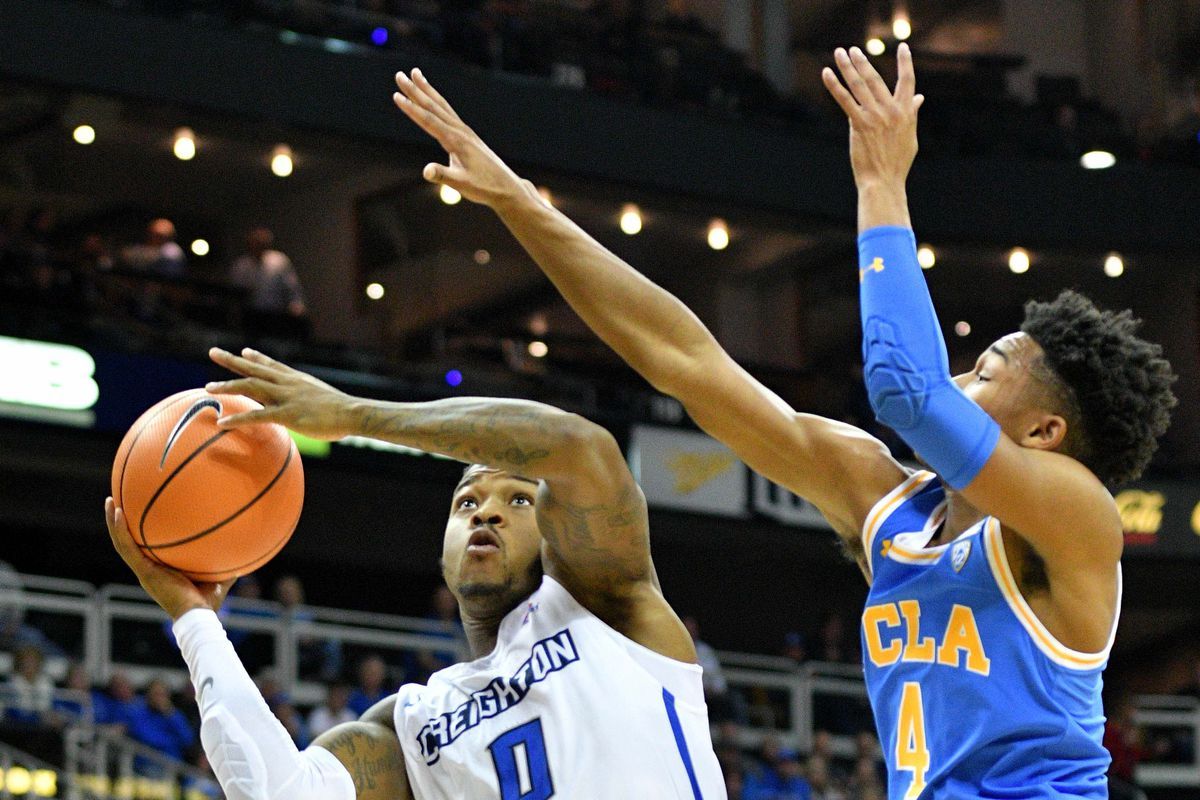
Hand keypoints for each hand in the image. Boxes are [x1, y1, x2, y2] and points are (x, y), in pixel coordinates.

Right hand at [105, 497, 233, 619]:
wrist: (198, 616)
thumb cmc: (208, 601)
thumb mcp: (217, 575)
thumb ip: (225, 560)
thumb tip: (242, 543)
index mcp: (159, 570)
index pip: (144, 548)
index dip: (138, 534)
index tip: (137, 515)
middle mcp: (147, 569)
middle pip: (128, 542)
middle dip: (120, 523)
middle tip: (115, 502)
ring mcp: (143, 570)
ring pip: (121, 542)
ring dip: (113, 522)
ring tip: (109, 500)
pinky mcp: (144, 571)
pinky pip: (127, 548)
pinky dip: (120, 531)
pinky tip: (117, 512)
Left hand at [206, 347, 356, 439]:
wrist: (353, 412)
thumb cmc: (343, 411)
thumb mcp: (323, 399)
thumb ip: (310, 399)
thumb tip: (306, 407)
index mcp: (297, 380)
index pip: (273, 365)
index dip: (257, 357)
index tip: (244, 351)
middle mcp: (288, 384)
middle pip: (255, 368)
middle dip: (232, 360)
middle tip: (213, 352)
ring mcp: (286, 397)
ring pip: (250, 386)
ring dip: (227, 386)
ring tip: (208, 388)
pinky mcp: (287, 414)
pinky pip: (256, 415)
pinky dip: (238, 419)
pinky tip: (222, 422)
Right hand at [392, 68, 533, 209]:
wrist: (506, 187)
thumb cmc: (484, 187)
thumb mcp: (461, 184)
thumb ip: (443, 176)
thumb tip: (426, 171)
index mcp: (456, 141)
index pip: (429, 120)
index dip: (411, 108)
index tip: (396, 95)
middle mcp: (460, 131)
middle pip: (434, 106)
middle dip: (415, 90)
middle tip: (400, 75)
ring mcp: (465, 131)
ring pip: (442, 105)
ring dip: (427, 90)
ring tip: (416, 73)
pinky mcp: (467, 135)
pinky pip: (449, 113)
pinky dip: (438, 101)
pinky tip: (433, 98)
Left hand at [821, 43, 924, 188]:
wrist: (884, 182)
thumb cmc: (896, 163)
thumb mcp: (909, 137)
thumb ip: (912, 114)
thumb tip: (919, 98)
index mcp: (906, 112)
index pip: (908, 81)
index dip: (905, 63)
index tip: (903, 47)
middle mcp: (892, 111)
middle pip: (876, 78)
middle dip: (863, 62)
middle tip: (853, 50)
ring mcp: (875, 116)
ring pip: (859, 85)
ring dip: (848, 67)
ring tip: (840, 53)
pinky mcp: (859, 124)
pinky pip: (844, 100)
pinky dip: (834, 85)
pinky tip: (826, 73)